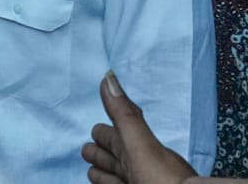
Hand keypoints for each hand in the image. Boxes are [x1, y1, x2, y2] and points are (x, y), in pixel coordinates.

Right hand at [80, 71, 196, 183]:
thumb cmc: (163, 181)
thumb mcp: (140, 144)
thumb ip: (124, 114)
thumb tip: (108, 76)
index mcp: (137, 149)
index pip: (114, 136)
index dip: (103, 133)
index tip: (93, 131)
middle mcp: (139, 167)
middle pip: (114, 157)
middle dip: (99, 153)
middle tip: (86, 151)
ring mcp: (139, 183)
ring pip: (116, 177)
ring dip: (102, 173)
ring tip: (92, 172)